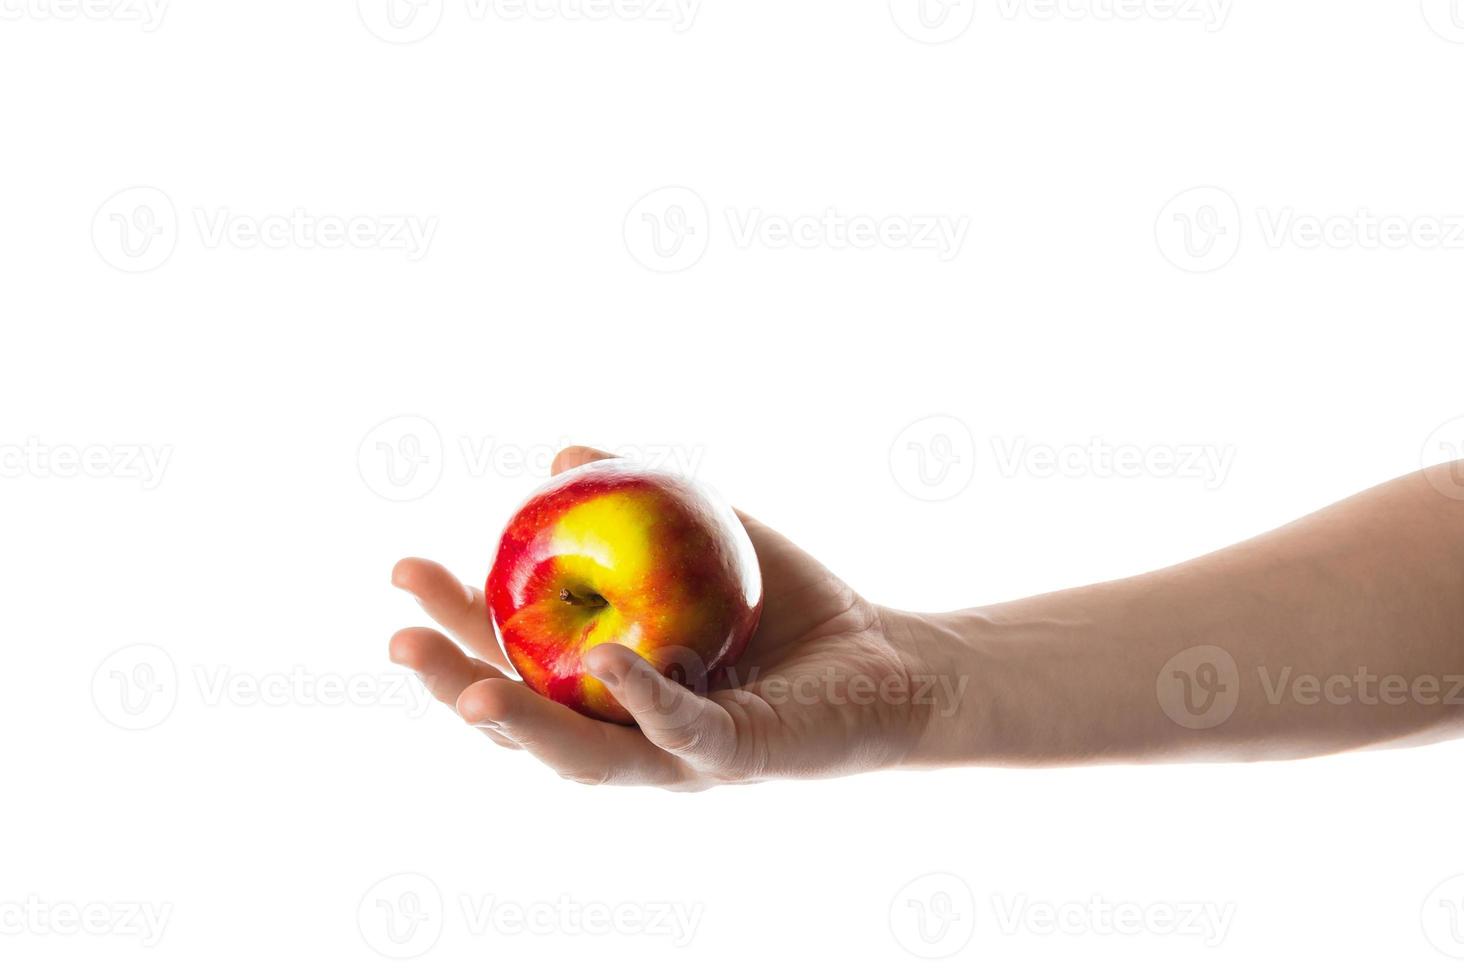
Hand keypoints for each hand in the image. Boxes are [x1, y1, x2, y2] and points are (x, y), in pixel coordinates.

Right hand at [388, 446, 947, 789]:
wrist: (891, 659)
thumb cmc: (793, 607)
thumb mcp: (708, 541)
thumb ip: (639, 504)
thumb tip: (565, 455)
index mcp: (608, 689)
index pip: (513, 660)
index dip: (454, 623)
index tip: (405, 569)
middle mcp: (630, 734)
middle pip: (523, 719)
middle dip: (452, 682)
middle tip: (397, 635)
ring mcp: (678, 758)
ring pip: (580, 754)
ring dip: (518, 724)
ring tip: (466, 685)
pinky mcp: (736, 761)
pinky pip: (680, 734)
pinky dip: (641, 700)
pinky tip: (606, 661)